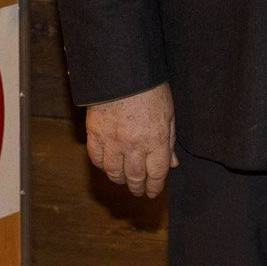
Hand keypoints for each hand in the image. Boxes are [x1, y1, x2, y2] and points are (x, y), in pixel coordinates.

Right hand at [85, 82, 177, 197]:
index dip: (155, 187)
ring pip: (114, 173)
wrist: (121, 72)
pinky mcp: (94, 134)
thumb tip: (172, 164)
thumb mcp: (168, 113)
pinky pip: (97, 159)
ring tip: (125, 181)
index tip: (153, 193)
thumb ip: (170, 140)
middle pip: (135, 177)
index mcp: (156, 139)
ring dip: (120, 180)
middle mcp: (133, 144)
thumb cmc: (150, 89)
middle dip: (138, 188)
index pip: (156, 174)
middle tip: (139, 191)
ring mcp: (112, 141)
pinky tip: (108, 166)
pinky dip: (102, 166)